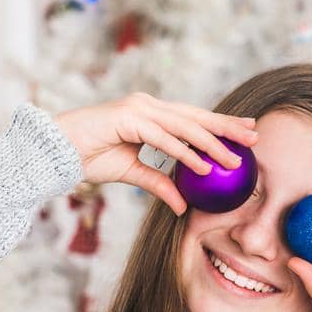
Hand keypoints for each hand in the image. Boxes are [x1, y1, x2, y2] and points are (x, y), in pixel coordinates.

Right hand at [54, 93, 257, 213]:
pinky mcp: (127, 118)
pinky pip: (163, 139)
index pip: (193, 118)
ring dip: (212, 143)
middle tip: (255, 135)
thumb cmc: (90, 158)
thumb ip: (159, 184)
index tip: (246, 133)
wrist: (56, 151)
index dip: (220, 124)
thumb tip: (183, 205)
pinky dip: (184, 153)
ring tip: (235, 159)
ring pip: (184, 126)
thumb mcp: (132, 173)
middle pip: (196, 116)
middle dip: (227, 126)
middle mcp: (148, 106)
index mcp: (151, 113)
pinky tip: (204, 165)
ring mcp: (138, 109)